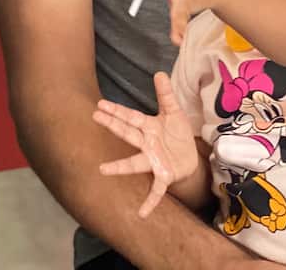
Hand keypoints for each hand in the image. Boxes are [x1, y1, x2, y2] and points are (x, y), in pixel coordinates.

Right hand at [92, 71, 199, 217]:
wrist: (189, 156)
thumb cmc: (176, 133)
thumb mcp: (174, 111)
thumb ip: (165, 94)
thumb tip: (159, 72)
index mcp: (148, 127)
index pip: (130, 117)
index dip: (116, 111)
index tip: (100, 105)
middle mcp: (146, 144)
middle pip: (128, 134)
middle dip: (113, 125)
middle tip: (95, 116)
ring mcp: (153, 161)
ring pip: (134, 163)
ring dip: (119, 167)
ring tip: (103, 169)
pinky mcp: (163, 175)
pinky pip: (155, 190)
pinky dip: (149, 202)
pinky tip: (141, 213)